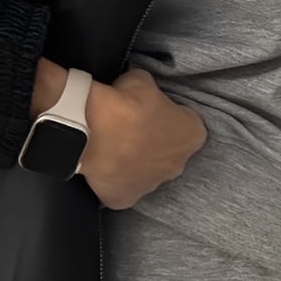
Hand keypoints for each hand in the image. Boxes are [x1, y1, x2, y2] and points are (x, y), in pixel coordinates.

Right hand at [78, 67, 207, 209]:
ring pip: (148, 173)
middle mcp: (178, 165)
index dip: (170, 116)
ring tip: (114, 147)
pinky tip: (103, 166)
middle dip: (156, 143)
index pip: (188, 125)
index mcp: (192, 135)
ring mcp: (153, 185)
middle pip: (170, 153)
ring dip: (136, 162)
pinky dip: (115, 180)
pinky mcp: (126, 198)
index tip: (153, 111)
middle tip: (132, 130)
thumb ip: (151, 91)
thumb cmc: (124, 102)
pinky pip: (123, 189)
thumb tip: (143, 95)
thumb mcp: (143, 81)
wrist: (89, 129)